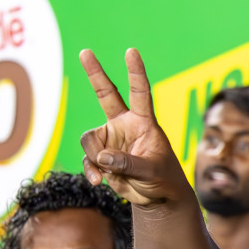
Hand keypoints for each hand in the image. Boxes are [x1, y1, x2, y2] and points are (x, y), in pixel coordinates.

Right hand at [78, 48, 190, 208]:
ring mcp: (111, 139)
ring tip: (110, 174)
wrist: (157, 197)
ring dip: (96, 158)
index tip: (131, 52)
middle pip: (106, 94)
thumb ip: (128, 163)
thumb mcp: (152, 171)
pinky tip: (99, 181)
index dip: (135, 72)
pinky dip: (91, 171)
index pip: (140, 93)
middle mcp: (125, 125)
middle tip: (85, 51)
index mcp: (144, 122)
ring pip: (90, 139)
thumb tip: (102, 157)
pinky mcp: (100, 156)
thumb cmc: (163, 178)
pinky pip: (88, 159)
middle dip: (95, 73)